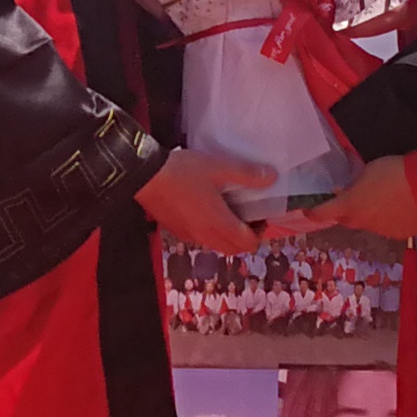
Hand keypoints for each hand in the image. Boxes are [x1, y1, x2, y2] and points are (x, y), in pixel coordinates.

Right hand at [136, 147, 269, 255]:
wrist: (144, 176)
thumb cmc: (184, 172)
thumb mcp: (219, 167)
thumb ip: (247, 173)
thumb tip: (271, 177)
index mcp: (220, 224)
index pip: (248, 244)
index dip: (260, 232)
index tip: (259, 214)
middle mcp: (206, 236)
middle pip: (233, 249)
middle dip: (245, 237)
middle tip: (246, 215)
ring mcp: (189, 236)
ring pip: (216, 245)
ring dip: (227, 235)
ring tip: (227, 211)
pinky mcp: (176, 231)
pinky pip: (200, 239)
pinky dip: (209, 231)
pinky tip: (204, 210)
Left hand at [276, 155, 416, 243]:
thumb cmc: (394, 173)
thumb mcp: (368, 171)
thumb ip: (356, 182)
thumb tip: (350, 189)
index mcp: (349, 205)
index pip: (323, 213)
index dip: (314, 212)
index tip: (308, 211)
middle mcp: (361, 222)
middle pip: (346, 220)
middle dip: (344, 212)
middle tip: (349, 199)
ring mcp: (381, 231)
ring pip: (368, 224)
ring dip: (368, 215)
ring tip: (380, 200)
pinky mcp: (399, 234)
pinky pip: (386, 227)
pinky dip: (387, 219)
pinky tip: (398, 207)